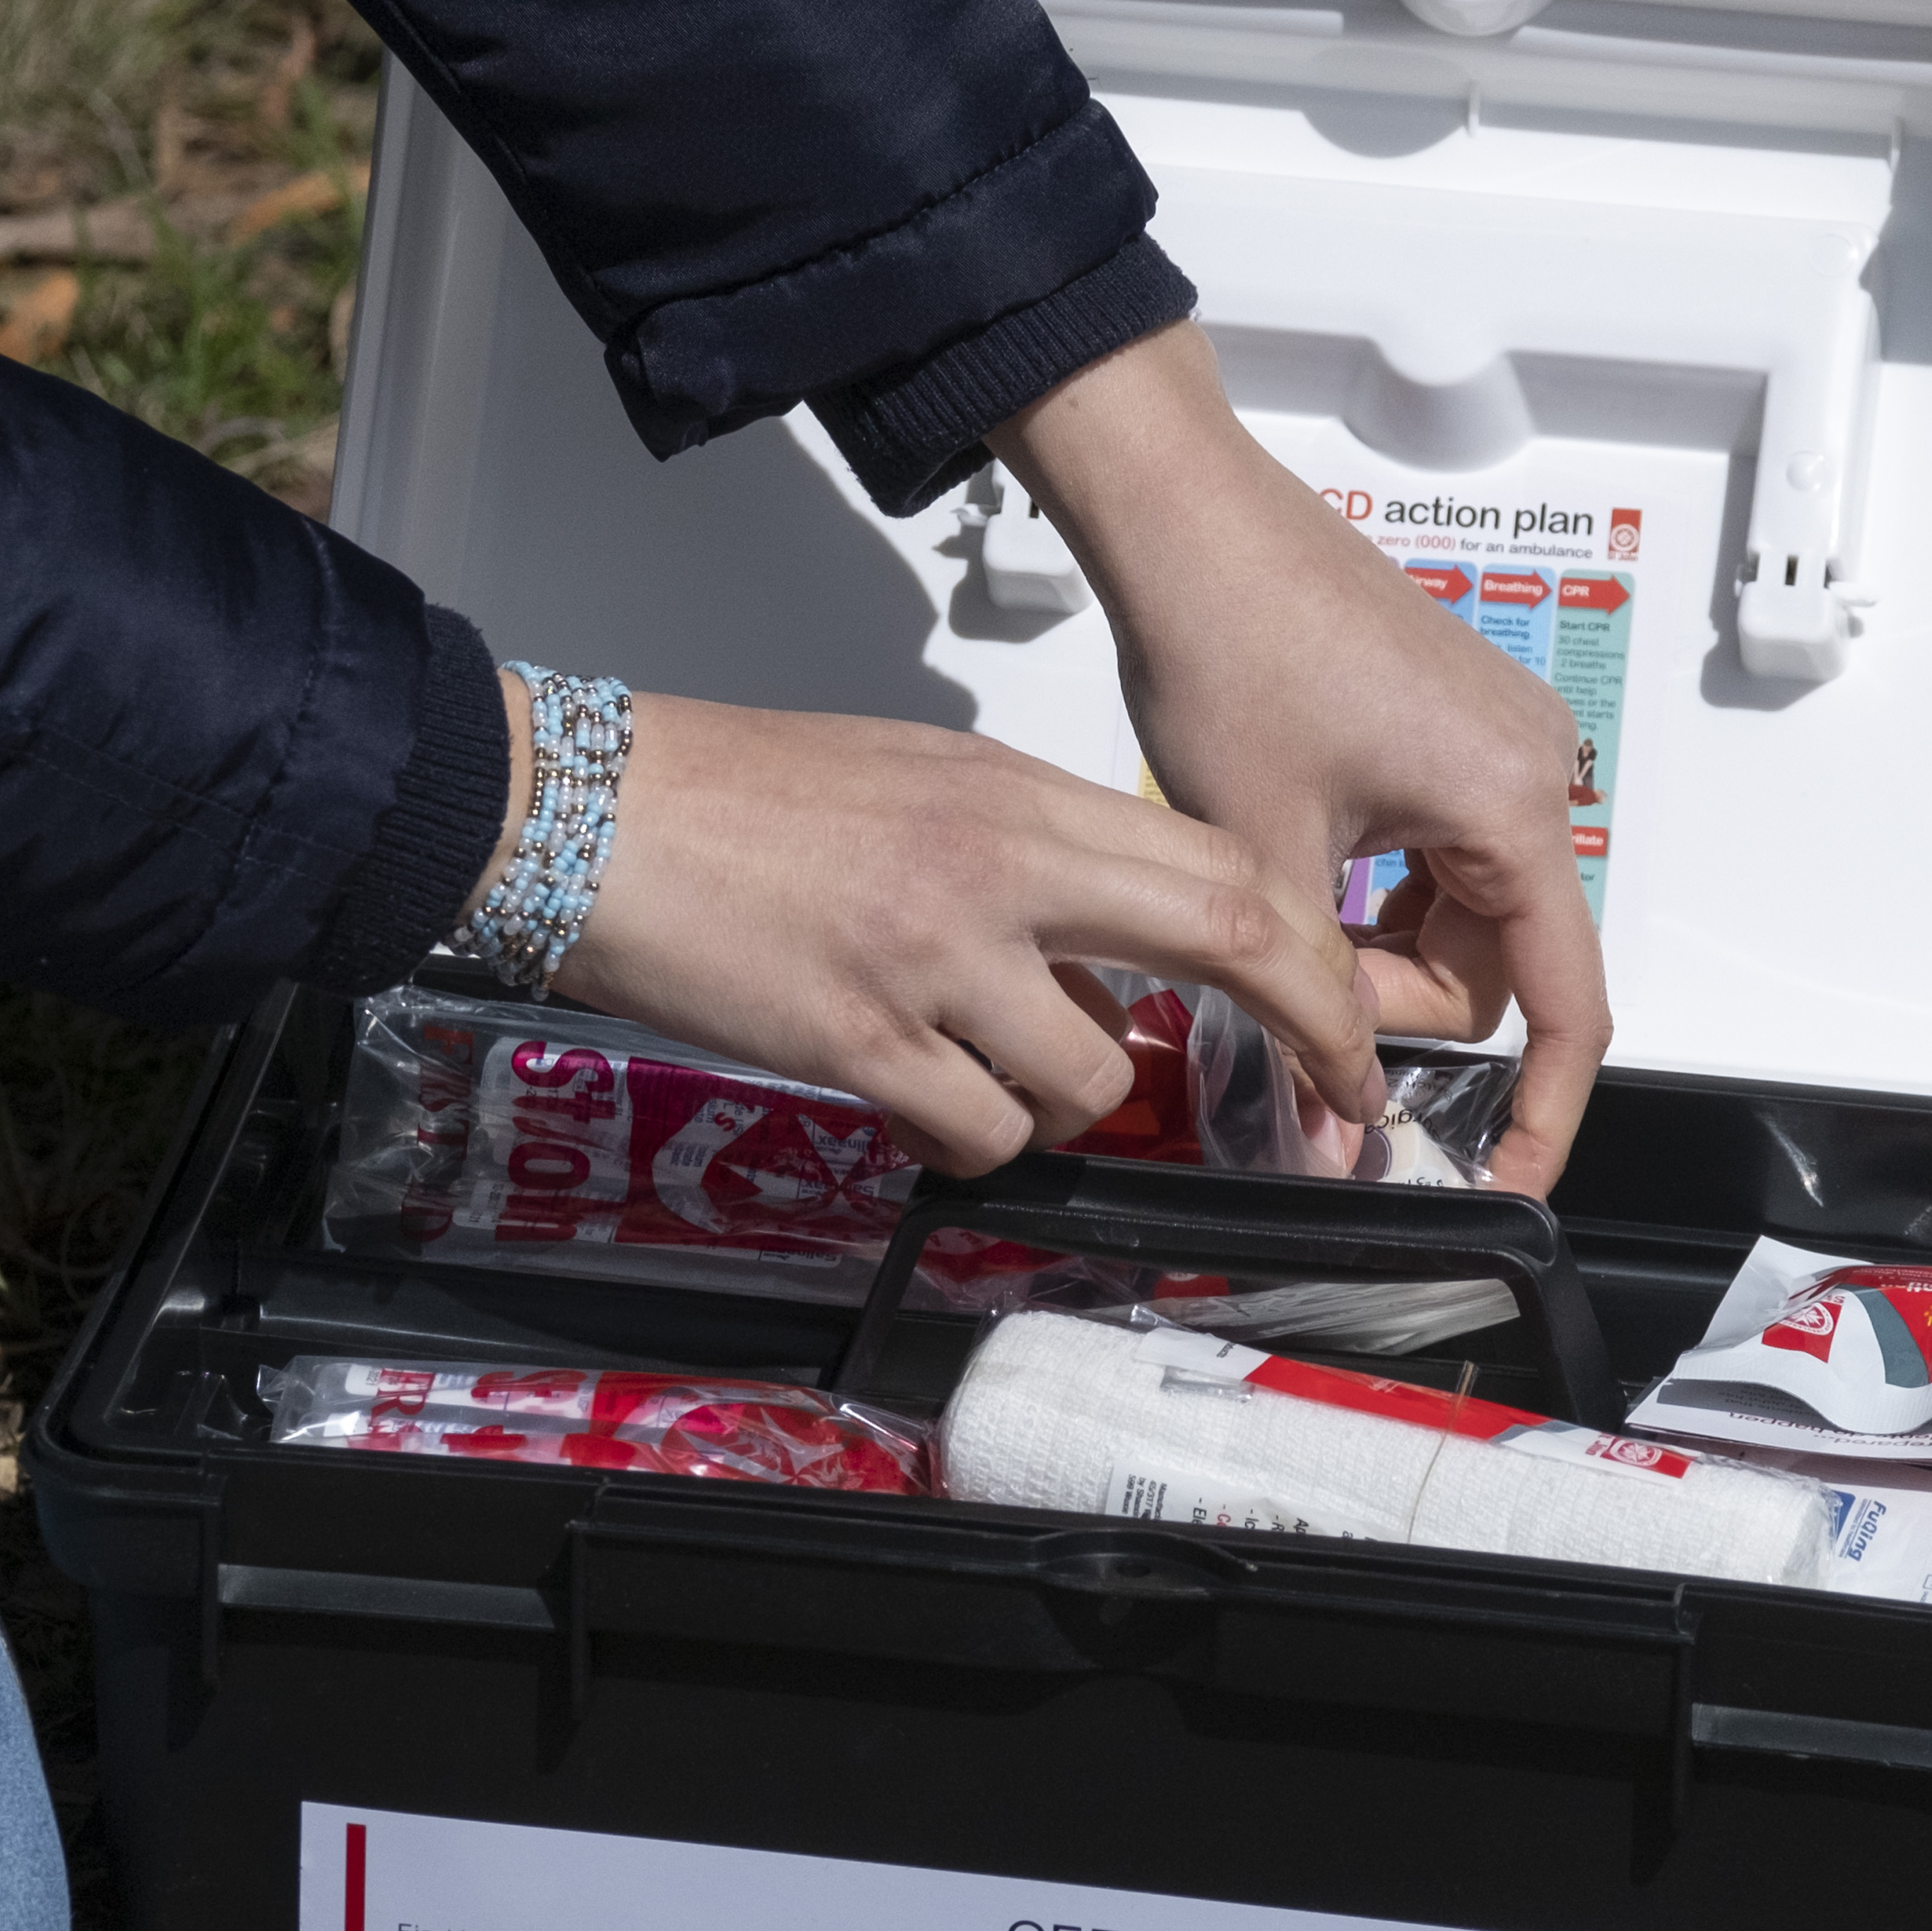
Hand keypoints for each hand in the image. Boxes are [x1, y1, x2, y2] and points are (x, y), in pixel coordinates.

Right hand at [525, 681, 1383, 1178]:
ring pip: (1092, 1078)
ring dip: (1065, 1104)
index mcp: (1016, 792)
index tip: (1349, 1013)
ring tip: (983, 1073)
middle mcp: (995, 864)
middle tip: (1328, 1097)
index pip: (1223, 863)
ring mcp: (930, 956)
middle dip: (1303, 1032)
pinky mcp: (856, 1038)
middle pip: (1221, 939)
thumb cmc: (735, 793)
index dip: (1312, 951)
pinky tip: (914, 1105)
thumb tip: (1108, 988)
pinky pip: (978, 1134)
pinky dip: (967, 1142)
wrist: (582, 808)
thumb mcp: (920, 788)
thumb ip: (1034, 872)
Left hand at [988, 322, 1612, 1195]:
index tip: (1506, 1182)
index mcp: (1512, 808)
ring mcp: (1496, 741)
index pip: (1565, 1005)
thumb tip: (1339, 1117)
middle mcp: (1533, 770)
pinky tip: (1298, 860)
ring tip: (1277, 905)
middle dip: (1397, 1006)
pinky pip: (1440, 854)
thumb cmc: (1229, 653)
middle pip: (1494, 965)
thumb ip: (1309, 1003)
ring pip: (1458, 916)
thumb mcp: (1263, 863)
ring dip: (1375, 947)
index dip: (1542, 1113)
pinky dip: (1376, 890)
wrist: (1189, 522)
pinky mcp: (1452, 725)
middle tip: (1290, 994)